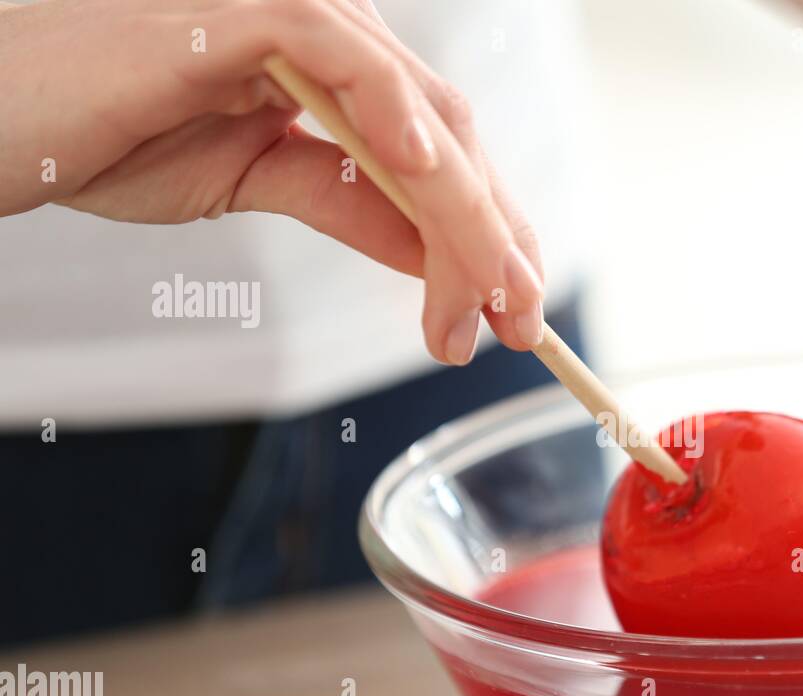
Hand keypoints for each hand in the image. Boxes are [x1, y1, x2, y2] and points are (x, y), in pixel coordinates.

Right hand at [0, 0, 544, 361]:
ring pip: (420, 115)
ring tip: (487, 294)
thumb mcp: (262, 185)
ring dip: (464, 213)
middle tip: (520, 325)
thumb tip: (437, 261)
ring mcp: (301, 18)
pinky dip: (390, 112)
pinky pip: (341, 56)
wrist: (8, 120)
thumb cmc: (116, 137)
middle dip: (494, 241)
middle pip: (451, 142)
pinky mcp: (250, 11)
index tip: (516, 310)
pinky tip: (420, 174)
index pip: (444, 157)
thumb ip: (354, 211)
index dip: (491, 234)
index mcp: (343, 74)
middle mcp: (338, 37)